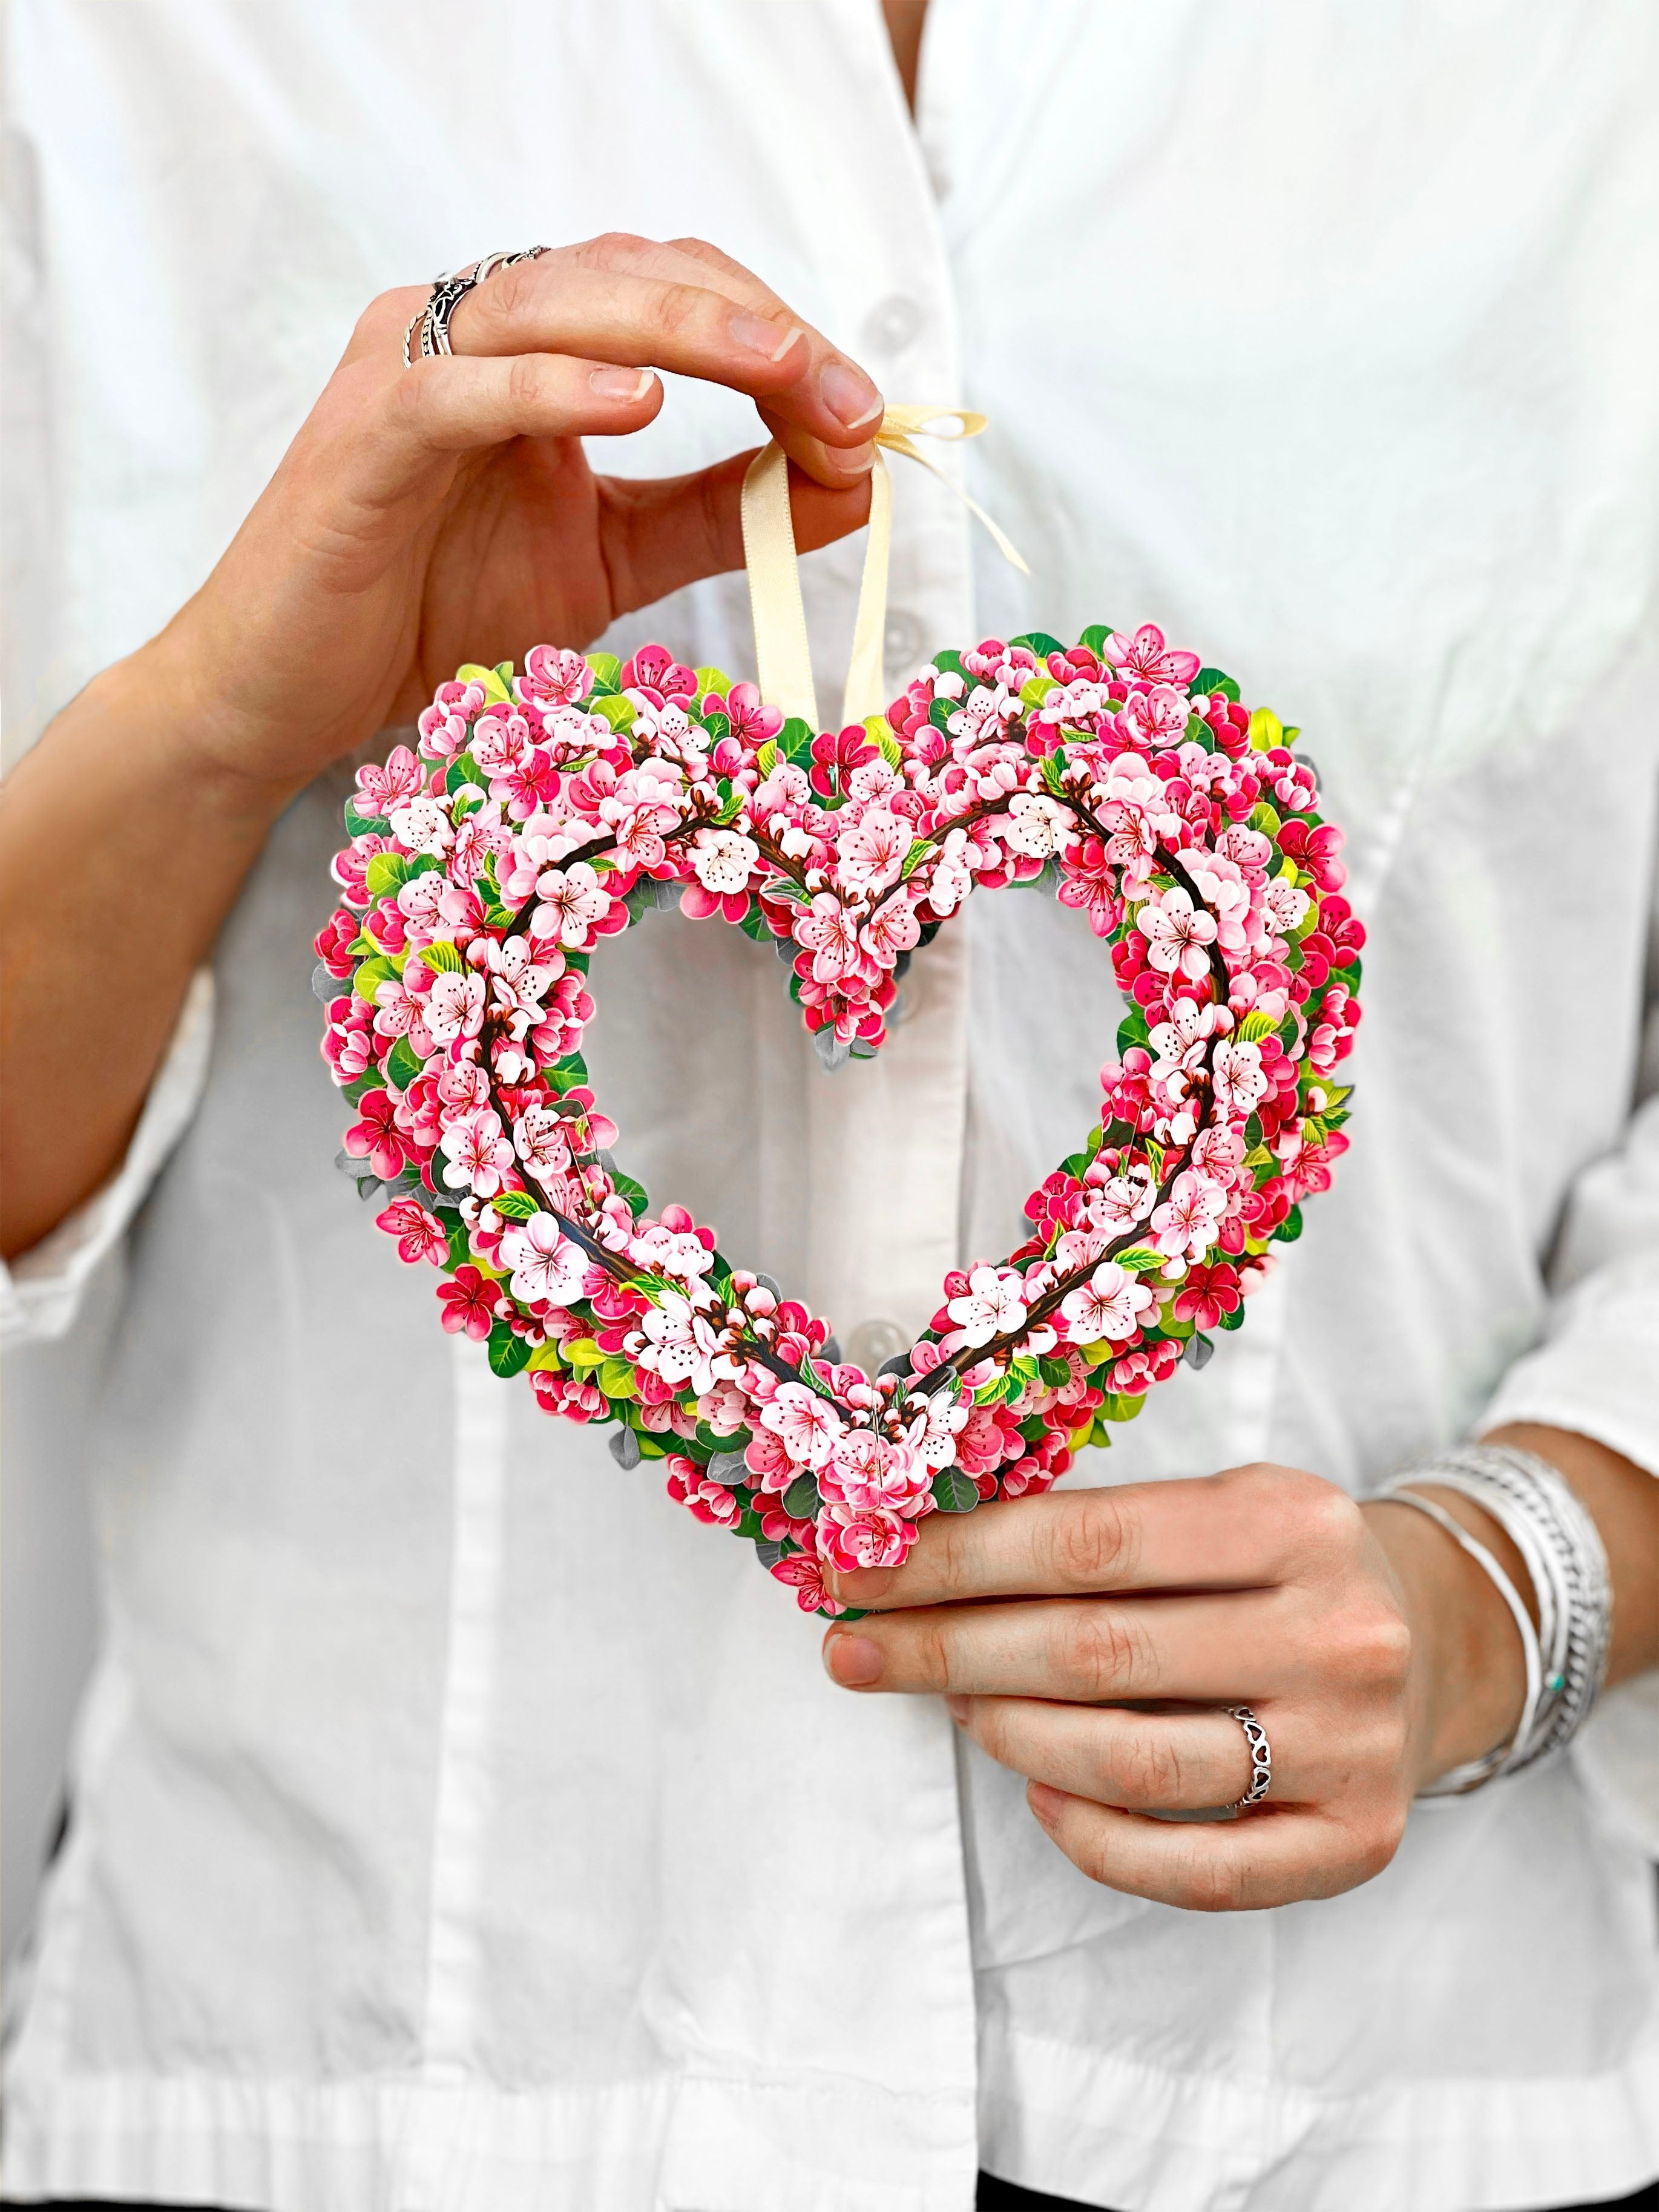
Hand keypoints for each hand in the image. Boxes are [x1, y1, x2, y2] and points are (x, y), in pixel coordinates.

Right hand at [1, 232, 882, 1254]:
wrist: (288, 699)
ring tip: (783, 370)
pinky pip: (462, 387)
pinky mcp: (363, 434)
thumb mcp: (612, 564)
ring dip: (684, 327)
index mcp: (535, 353)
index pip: (674, 294)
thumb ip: (719, 513)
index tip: (866, 418)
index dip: (781, 340)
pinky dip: (551, 387)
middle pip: (631, 272)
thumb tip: (849, 482)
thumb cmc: (432, 619)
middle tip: (847, 395)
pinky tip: (640, 403)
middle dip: (757, 327)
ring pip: (557, 300)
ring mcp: (409, 371)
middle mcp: (472, 335)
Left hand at [821, 1463, 1532, 1910]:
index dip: (955, 1561)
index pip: (1086, 1543)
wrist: (1432, 1641)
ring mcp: (1354, 1746)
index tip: (857, 1570)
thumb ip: (1094, 1533)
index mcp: (1293, 1519)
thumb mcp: (1212, 1509)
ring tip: (949, 1704)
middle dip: (948, 1649)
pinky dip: (1095, 1837)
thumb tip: (915, 1560)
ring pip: (1133, 1764)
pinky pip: (1194, 1869)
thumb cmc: (1276, 1568)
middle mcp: (1337, 1631)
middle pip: (1094, 1652)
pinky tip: (1040, 1792)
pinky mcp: (1355, 1842)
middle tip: (854, 1649)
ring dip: (1008, 1734)